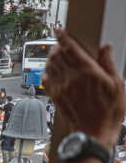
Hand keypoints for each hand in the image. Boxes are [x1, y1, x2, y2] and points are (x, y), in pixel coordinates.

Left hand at [43, 30, 125, 149]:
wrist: (94, 132)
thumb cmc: (109, 111)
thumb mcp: (117, 85)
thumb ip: (109, 64)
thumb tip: (106, 47)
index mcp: (88, 72)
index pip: (70, 48)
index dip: (63, 37)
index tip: (60, 30)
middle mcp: (71, 77)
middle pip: (57, 54)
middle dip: (58, 45)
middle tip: (62, 43)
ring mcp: (61, 87)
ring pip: (49, 65)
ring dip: (51, 57)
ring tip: (57, 55)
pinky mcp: (55, 96)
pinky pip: (45, 78)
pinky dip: (47, 71)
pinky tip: (53, 70)